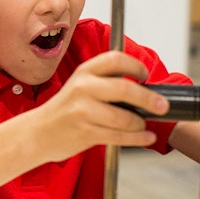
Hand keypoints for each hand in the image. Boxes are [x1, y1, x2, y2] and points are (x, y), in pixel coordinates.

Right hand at [31, 51, 168, 162]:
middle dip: (149, 98)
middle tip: (162, 105)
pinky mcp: (85, 132)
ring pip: (124, 117)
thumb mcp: (80, 87)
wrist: (38, 133)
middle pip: (125, 89)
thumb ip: (106, 83)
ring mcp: (83, 111)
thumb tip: (144, 90)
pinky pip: (119, 136)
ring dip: (140, 123)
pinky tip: (145, 137)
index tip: (145, 76)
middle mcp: (83, 88)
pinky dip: (138, 138)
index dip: (135, 66)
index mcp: (84, 72)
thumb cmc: (64, 111)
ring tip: (143, 125)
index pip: (115, 60)